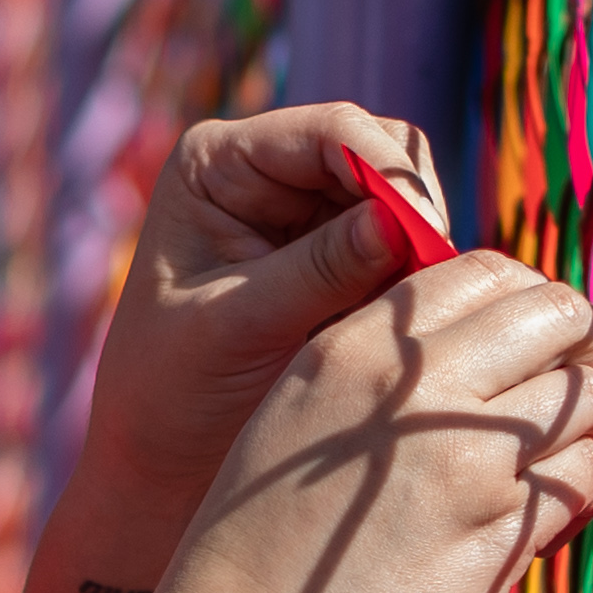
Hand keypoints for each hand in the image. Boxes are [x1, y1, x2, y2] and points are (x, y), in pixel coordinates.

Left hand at [73, 103, 452, 509]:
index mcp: (217, 162)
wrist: (160, 461)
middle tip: (433, 285)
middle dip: (412, 211)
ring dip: (420, 249)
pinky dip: (416, 282)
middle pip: (379, 151)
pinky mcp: (336, 263)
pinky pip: (402, 252)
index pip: (331, 131)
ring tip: (414, 315)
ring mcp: (303, 215)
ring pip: (402, 200)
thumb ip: (318, 271)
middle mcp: (265, 172)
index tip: (427, 241)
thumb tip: (399, 225)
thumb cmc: (169, 391)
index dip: (390, 176)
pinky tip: (407, 328)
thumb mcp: (238, 326)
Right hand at [142, 244, 592, 592]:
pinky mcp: (497, 534)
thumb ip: (384, 371)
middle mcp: (414, 388)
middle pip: (560, 320)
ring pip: (587, 402)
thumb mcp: (299, 417)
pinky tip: (548, 520)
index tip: (552, 339)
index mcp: (358, 347)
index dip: (539, 302)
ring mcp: (463, 460)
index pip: (490, 273)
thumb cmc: (261, 548)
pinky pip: (581, 482)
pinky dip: (581, 495)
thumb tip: (497, 345)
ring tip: (563, 462)